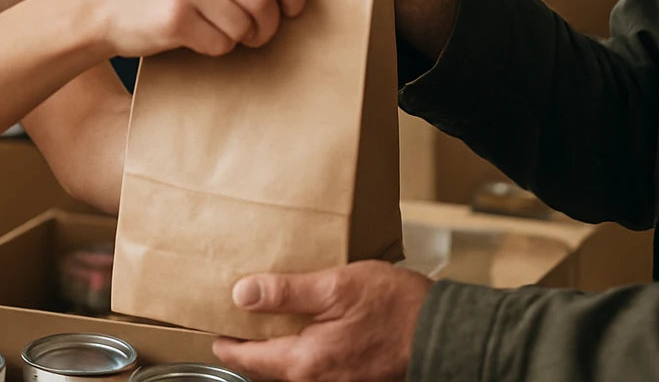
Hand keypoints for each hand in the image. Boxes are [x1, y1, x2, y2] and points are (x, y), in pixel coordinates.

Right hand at [81, 0, 304, 59]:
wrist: (101, 5)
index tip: (290, 12)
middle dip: (269, 25)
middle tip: (257, 35)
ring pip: (246, 24)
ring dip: (242, 39)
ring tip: (223, 34)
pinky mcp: (174, 18)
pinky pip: (221, 43)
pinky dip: (217, 49)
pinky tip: (198, 40)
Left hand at [211, 262, 433, 381]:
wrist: (443, 333)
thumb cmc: (396, 308)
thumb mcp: (337, 287)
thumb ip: (286, 293)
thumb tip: (242, 295)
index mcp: (305, 364)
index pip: (247, 360)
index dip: (227, 343)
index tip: (215, 328)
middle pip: (268, 369)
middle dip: (252, 347)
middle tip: (240, 320)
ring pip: (292, 371)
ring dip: (279, 349)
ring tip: (273, 321)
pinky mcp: (354, 381)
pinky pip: (317, 371)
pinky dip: (305, 354)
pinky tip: (312, 329)